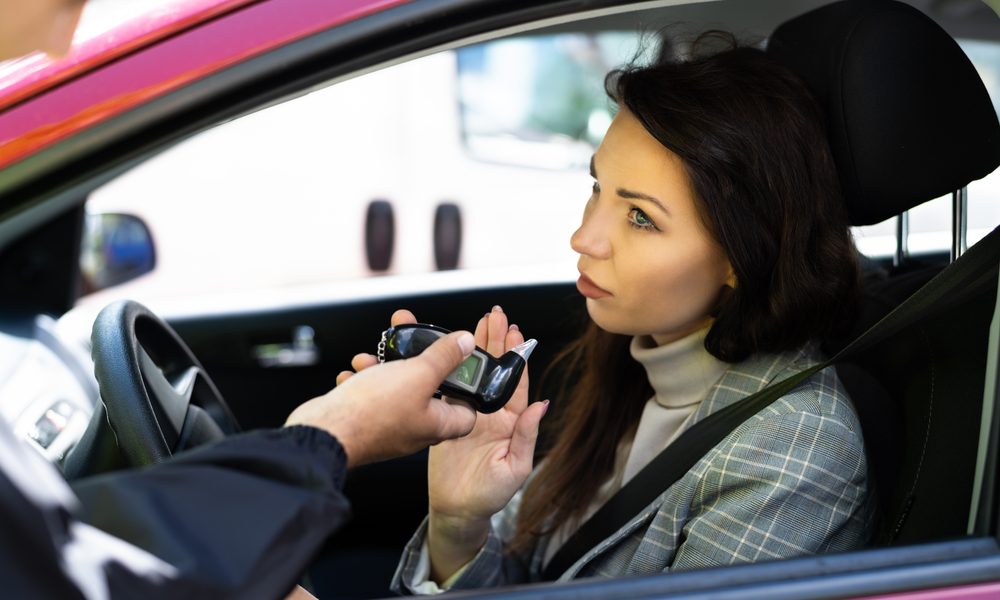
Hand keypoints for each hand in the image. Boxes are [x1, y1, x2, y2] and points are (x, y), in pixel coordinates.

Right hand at [285, 328, 477, 467]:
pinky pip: (371, 395)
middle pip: (429, 389)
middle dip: (418, 360)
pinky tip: (355, 371)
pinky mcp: (366, 421)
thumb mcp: (418, 374)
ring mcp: (390, 426)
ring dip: (385, 366)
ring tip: (374, 355)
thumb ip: (444, 357)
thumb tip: (465, 343)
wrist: (324, 431)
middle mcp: (416, 428)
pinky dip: (364, 380)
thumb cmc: (373, 412)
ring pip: (396, 387)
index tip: (461, 363)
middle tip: (412, 340)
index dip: (468, 386)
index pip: (468, 409)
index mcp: (437, 424)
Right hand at [422, 306, 548, 580]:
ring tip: (476, 323)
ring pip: (473, 373)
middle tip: (495, 315)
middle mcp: (490, 413)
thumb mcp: (515, 468)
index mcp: (510, 422)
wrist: (456, 511)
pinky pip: (449, 388)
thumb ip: (527, 436)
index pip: (515, 381)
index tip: (516, 331)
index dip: (516, 355)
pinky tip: (449, 349)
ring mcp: (468, 414)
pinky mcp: (446, 419)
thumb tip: (542, 405)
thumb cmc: (489, 496)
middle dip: (495, 341)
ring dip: (474, 348)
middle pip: (494, 369)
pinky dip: (449, 368)